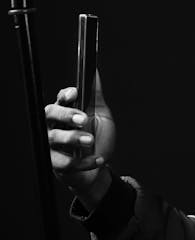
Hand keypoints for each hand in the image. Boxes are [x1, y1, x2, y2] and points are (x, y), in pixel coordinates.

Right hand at [45, 70, 115, 191]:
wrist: (100, 167)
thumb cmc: (97, 138)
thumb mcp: (100, 114)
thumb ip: (95, 95)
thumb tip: (94, 72)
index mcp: (66, 112)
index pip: (60, 99)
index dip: (65, 95)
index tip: (75, 93)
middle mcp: (55, 126)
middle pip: (50, 114)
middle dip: (66, 114)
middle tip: (83, 119)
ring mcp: (53, 146)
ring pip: (53, 137)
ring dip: (72, 138)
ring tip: (90, 140)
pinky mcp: (56, 164)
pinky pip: (63, 162)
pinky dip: (83, 161)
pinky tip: (98, 158)